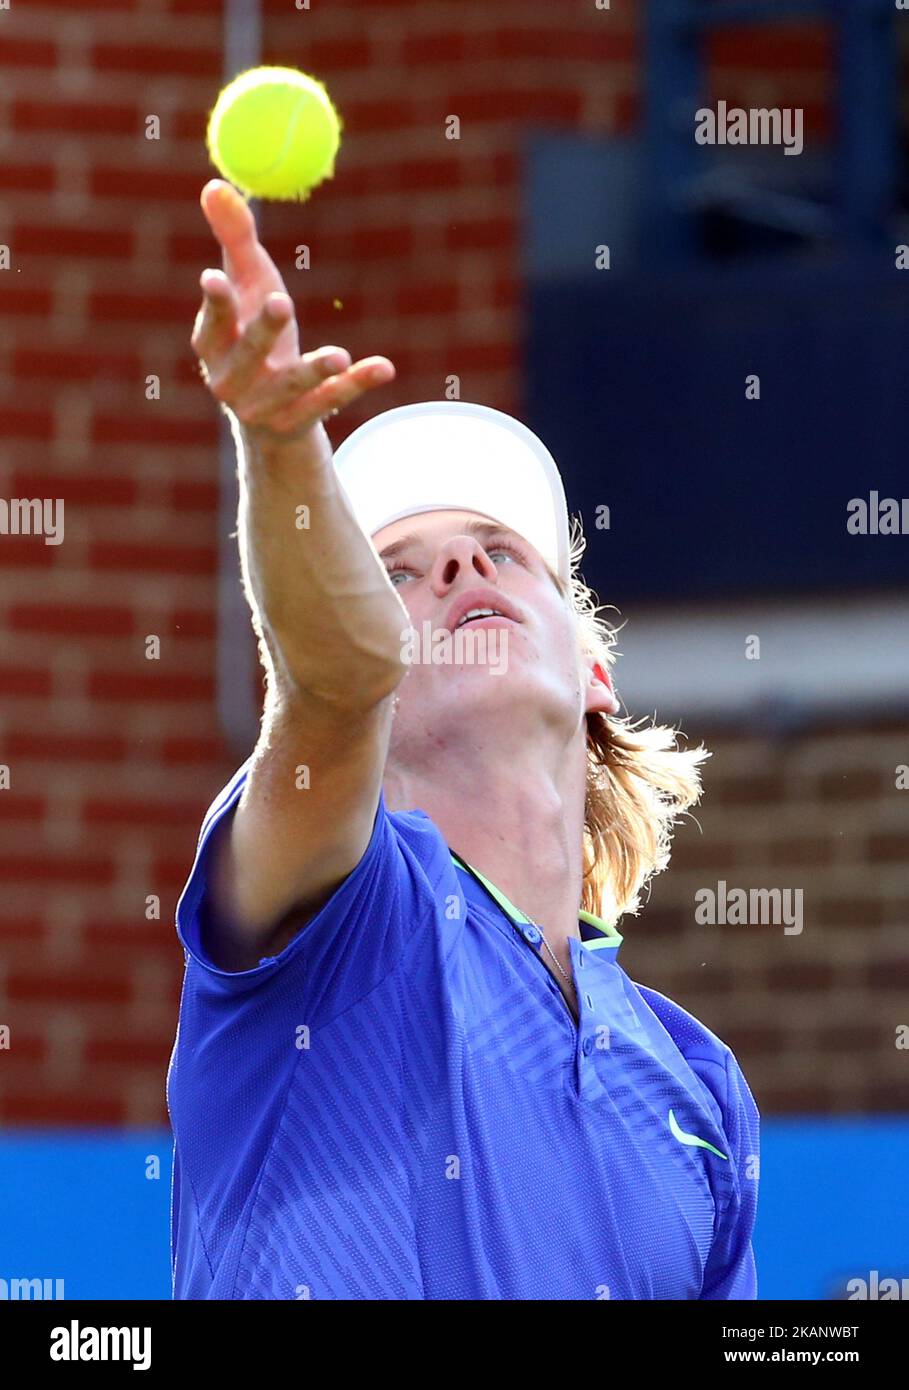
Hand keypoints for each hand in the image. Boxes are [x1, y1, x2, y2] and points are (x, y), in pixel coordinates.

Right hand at [191, 179, 394, 446]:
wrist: (271, 418)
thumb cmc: (255, 337)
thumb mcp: (250, 288)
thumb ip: (235, 240)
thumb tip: (214, 184)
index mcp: (213, 347)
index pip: (211, 324)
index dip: (215, 302)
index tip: (215, 277)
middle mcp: (232, 381)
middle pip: (247, 354)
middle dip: (263, 330)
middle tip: (282, 303)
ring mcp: (265, 407)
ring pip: (290, 386)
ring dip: (313, 369)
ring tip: (338, 355)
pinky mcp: (299, 424)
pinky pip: (329, 403)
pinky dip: (357, 385)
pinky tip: (384, 368)